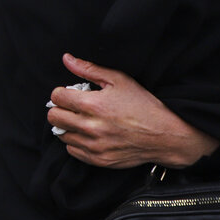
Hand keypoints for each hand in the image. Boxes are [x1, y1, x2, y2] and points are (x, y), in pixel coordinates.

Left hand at [48, 53, 219, 168]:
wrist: (165, 135)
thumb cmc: (143, 104)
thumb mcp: (119, 80)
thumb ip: (89, 69)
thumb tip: (66, 59)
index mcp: (93, 105)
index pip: (56, 97)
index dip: (61, 93)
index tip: (70, 94)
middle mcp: (90, 127)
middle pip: (53, 117)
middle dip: (60, 109)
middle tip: (72, 107)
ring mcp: (94, 146)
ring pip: (61, 135)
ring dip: (68, 126)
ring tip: (83, 121)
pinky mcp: (98, 160)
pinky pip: (72, 151)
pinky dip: (76, 142)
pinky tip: (89, 134)